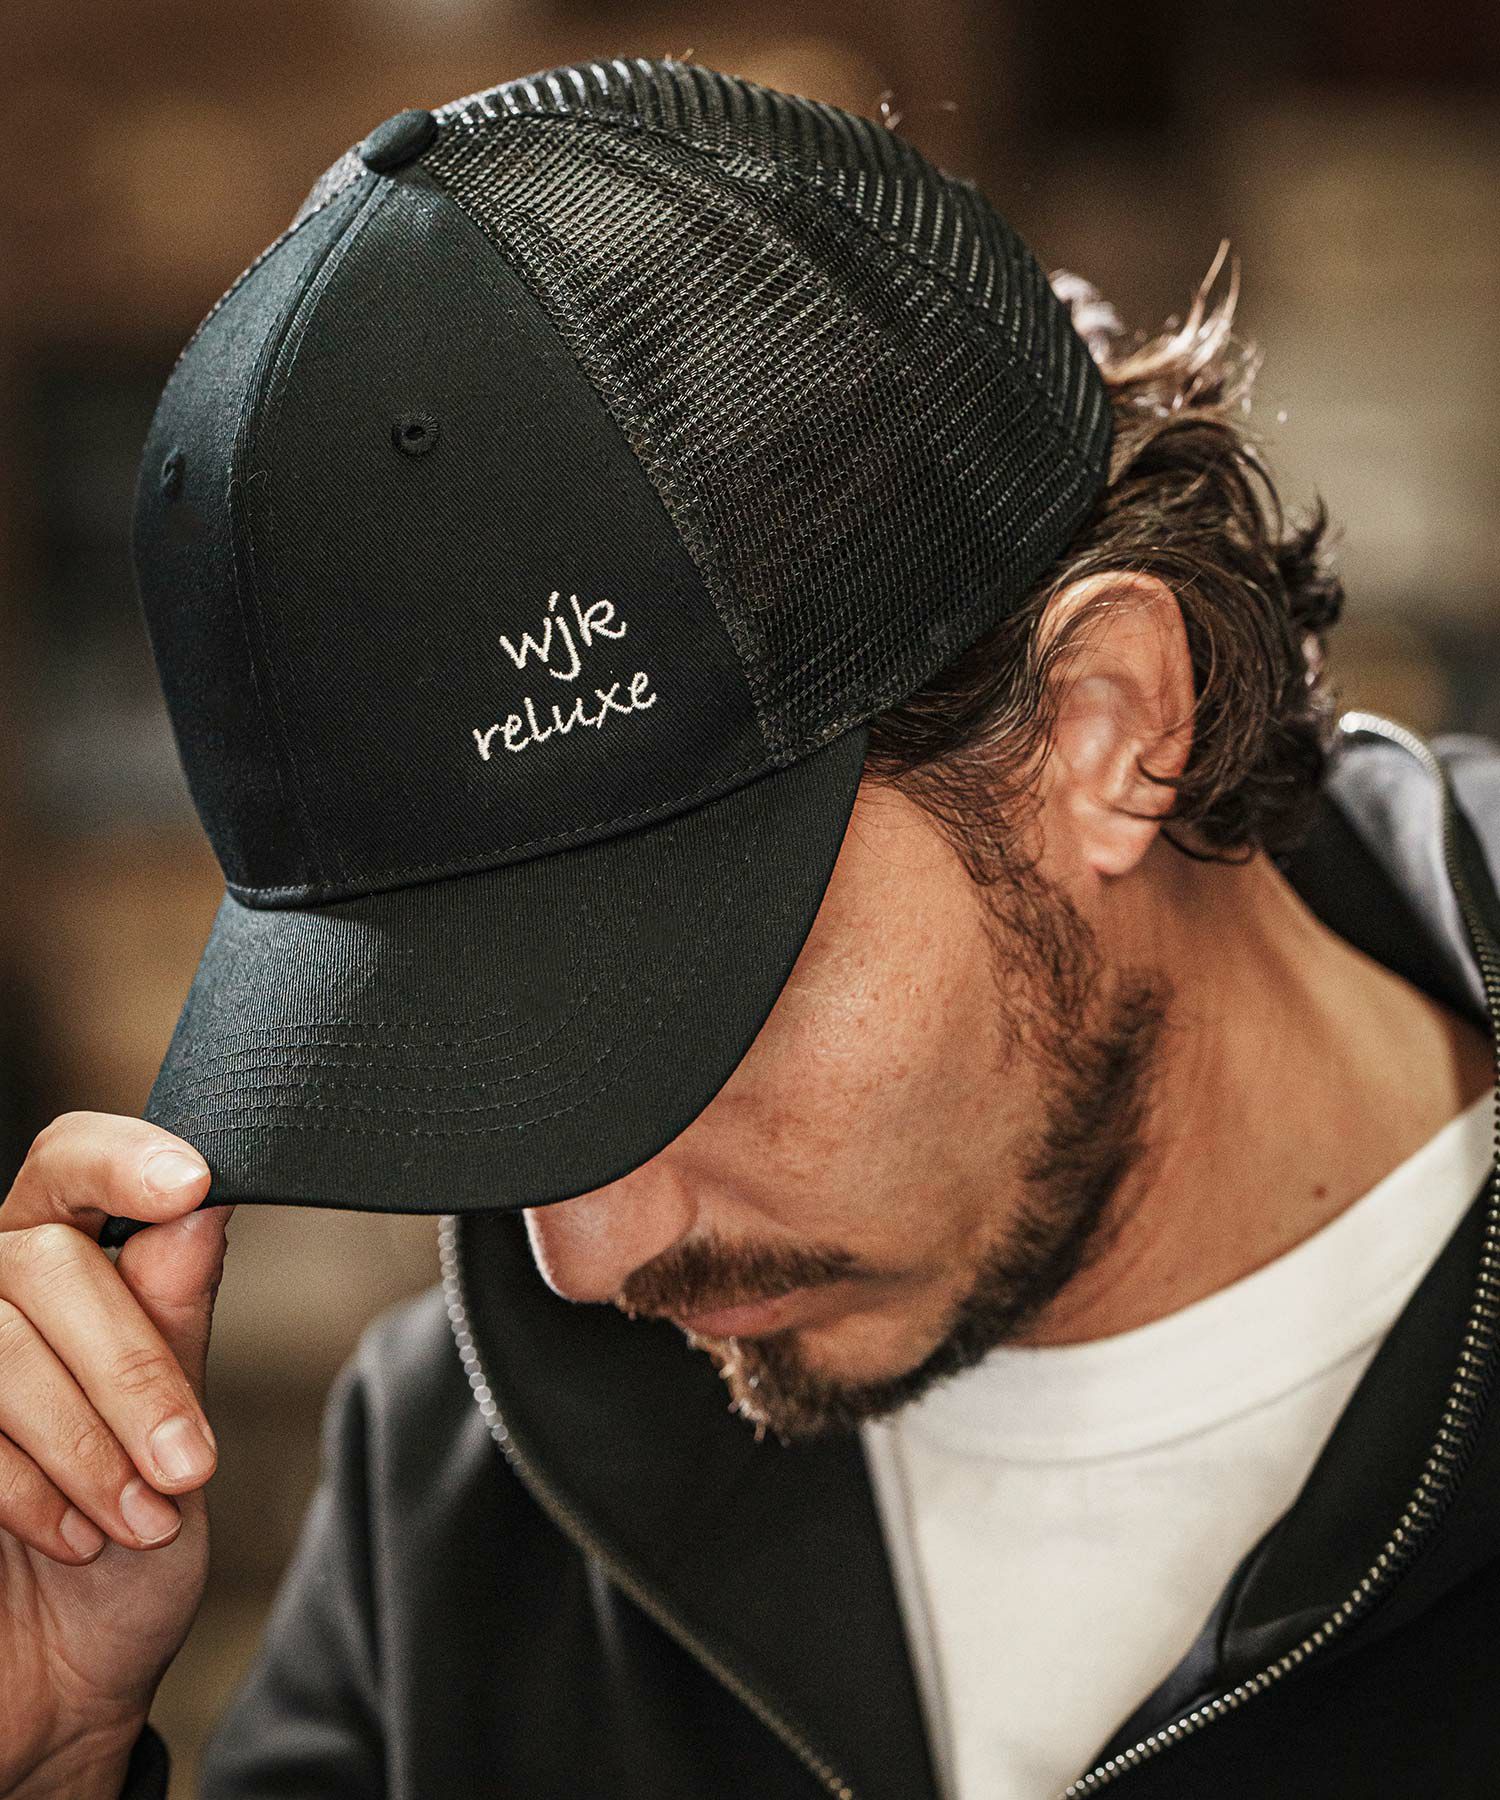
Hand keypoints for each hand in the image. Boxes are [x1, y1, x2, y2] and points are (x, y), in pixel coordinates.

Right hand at [0, 1113, 232, 1794]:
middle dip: (134, 1368)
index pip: (70, 1164)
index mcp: (58, 1268)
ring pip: (3, 1340)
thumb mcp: (178, 1434)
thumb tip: (200, 1209)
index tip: (190, 1183)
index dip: (122, 1159)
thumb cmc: (127, 1553)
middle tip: (187, 1462)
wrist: (62, 1690)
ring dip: (89, 1441)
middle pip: (47, 1259)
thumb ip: (174, 1322)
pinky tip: (67, 1534)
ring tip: (136, 1516)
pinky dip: (28, 1485)